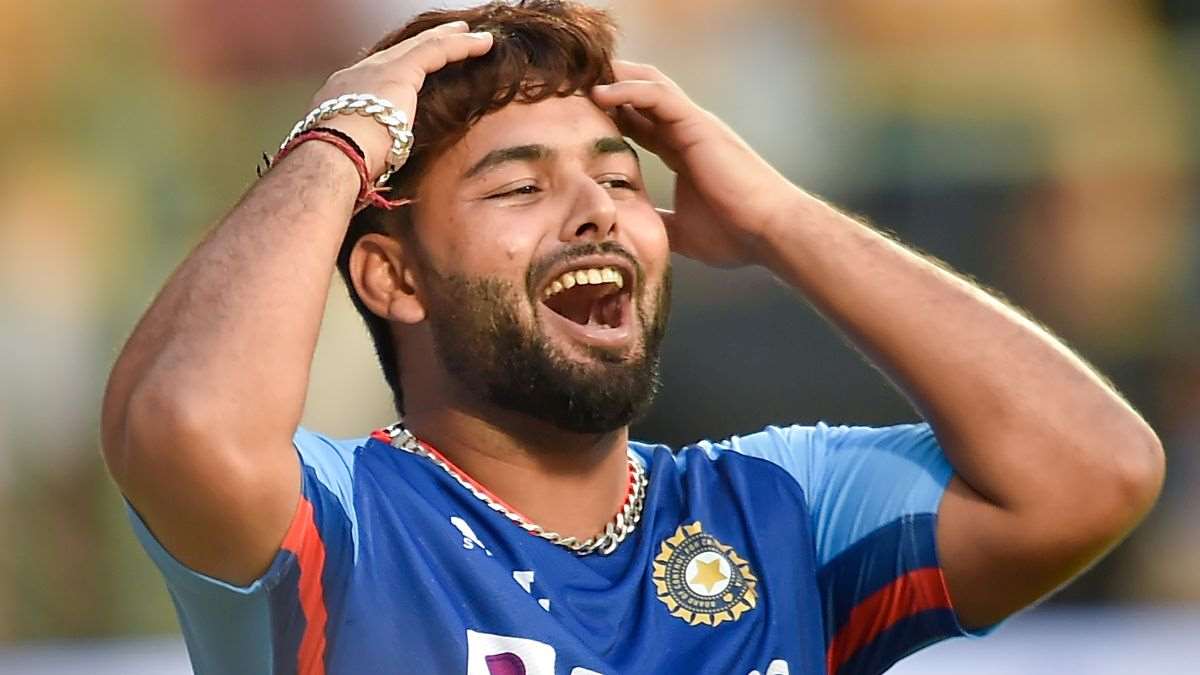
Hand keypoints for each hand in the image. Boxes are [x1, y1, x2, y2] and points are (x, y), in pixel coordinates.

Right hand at [307, 21, 492, 178]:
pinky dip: (461, 46)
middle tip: (448, 36)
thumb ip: (369, 154)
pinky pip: (436, 51)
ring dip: (448, 39)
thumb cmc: (339, 173)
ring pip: (419, 47)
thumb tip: (379, 166)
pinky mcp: (399, 72)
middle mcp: (355, 77)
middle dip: (421, 46)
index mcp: (340, 100)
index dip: (395, 71)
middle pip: (397, 55)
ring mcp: (375, 71)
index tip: (413, 73)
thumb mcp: (353, 160)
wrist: (330, 159)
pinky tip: (483, 44)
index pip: (373, 80)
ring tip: (470, 35)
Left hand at [590, 61, 799, 267]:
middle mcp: (687, 131)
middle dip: (606, 87)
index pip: (639, 123)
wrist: (769, 233)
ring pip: (648, 84)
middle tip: (568, 90)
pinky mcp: (698, 124)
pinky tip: (599, 92)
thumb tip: (633, 234)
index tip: (575, 118)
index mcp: (683, 151)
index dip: (609, 116)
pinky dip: (627, 90)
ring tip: (577, 79)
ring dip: (612, 77)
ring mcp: (693, 124)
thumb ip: (659, 222)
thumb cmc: (736, 235)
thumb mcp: (682, 231)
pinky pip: (657, 95)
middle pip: (640, 95)